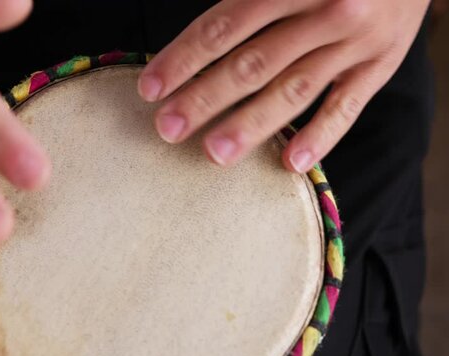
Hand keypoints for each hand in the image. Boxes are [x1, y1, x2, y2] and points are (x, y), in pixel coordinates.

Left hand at [139, 0, 429, 170]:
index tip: (150, 88)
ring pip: (294, 90)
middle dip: (205, 98)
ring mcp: (355, 44)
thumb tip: (201, 36)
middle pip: (253, 63)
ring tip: (214, 153)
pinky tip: (290, 163)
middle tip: (167, 128)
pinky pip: (347, 108)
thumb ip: (250, 0)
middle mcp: (325, 12)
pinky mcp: (380, 66)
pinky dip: (320, 137)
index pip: (225, 26)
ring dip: (250, 125)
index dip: (184, 59)